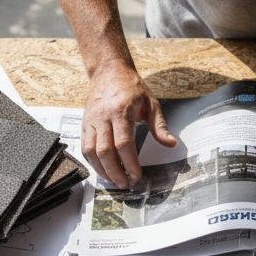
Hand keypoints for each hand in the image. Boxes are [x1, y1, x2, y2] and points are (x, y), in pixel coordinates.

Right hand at [81, 64, 176, 187]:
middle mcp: (103, 117)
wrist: (109, 71)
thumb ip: (159, 126)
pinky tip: (103, 170)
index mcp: (121, 111)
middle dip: (115, 171)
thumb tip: (171, 144)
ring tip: (114, 180)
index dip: (130, 163)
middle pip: (105, 151)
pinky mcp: (84, 124)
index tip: (137, 175)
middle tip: (125, 184)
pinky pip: (85, 147)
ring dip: (102, 170)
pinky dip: (92, 162)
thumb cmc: (131, 88)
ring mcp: (91, 121)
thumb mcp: (151, 103)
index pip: (124, 143)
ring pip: (91, 151)